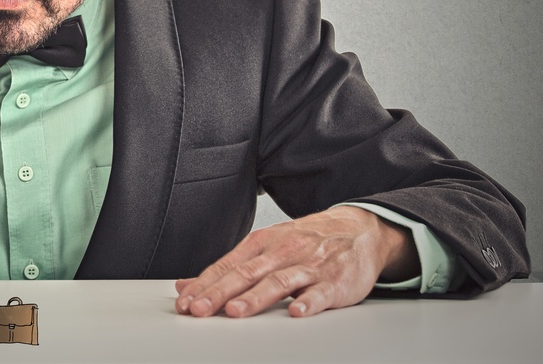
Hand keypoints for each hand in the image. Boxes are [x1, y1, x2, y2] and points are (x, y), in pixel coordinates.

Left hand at [174, 206, 418, 317]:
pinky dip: (308, 303)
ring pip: (278, 282)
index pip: (227, 266)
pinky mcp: (335, 281)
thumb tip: (186, 285)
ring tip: (235, 312)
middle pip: (245, 274)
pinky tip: (296, 312)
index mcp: (261, 244)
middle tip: (199, 309)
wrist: (356, 229)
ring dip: (255, 298)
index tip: (185, 301)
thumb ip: (228, 269)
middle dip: (219, 293)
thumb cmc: (305, 241)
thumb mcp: (265, 247)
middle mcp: (281, 252)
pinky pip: (320, 293)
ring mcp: (308, 266)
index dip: (204, 284)